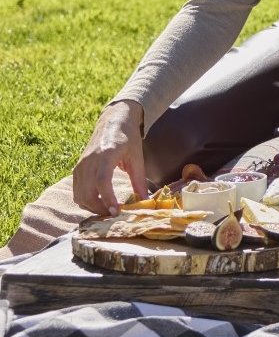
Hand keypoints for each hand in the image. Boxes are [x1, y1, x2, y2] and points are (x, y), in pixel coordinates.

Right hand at [72, 101, 147, 215]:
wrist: (112, 121)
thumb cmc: (127, 138)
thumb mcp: (137, 156)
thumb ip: (139, 179)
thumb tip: (144, 200)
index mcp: (105, 155)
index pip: (101, 181)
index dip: (107, 199)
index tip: (116, 211)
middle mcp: (89, 161)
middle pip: (86, 192)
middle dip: (99, 208)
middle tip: (115, 215)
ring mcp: (80, 165)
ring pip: (79, 195)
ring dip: (91, 207)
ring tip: (108, 212)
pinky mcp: (77, 169)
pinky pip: (77, 191)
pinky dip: (85, 201)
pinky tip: (98, 204)